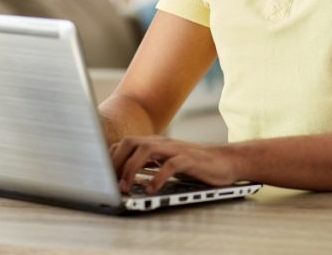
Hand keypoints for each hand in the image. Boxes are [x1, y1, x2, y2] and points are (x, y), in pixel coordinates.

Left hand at [110, 135, 240, 193]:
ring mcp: (177, 150)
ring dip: (132, 168)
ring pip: (146, 149)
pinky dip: (157, 177)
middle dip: (117, 161)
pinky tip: (152, 189)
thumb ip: (151, 163)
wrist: (227, 161)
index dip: (111, 158)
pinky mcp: (190, 160)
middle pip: (131, 142)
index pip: (126, 143)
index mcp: (156, 143)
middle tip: (112, 183)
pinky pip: (170, 165)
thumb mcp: (169, 161)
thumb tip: (126, 175)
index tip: (104, 176)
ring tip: (127, 187)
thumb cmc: (197, 164)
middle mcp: (164, 143)